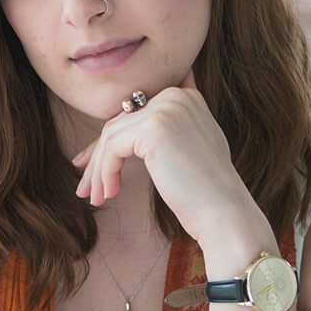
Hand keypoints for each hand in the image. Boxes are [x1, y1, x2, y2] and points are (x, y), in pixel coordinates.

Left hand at [70, 71, 257, 243]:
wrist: (224, 214)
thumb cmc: (205, 191)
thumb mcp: (187, 147)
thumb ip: (164, 130)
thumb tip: (118, 129)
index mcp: (186, 97)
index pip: (134, 114)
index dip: (110, 140)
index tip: (89, 163)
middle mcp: (176, 96)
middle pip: (120, 123)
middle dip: (99, 157)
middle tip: (86, 187)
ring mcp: (166, 109)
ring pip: (111, 136)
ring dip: (99, 169)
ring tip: (95, 196)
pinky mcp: (153, 128)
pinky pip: (112, 147)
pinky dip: (105, 172)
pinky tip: (110, 193)